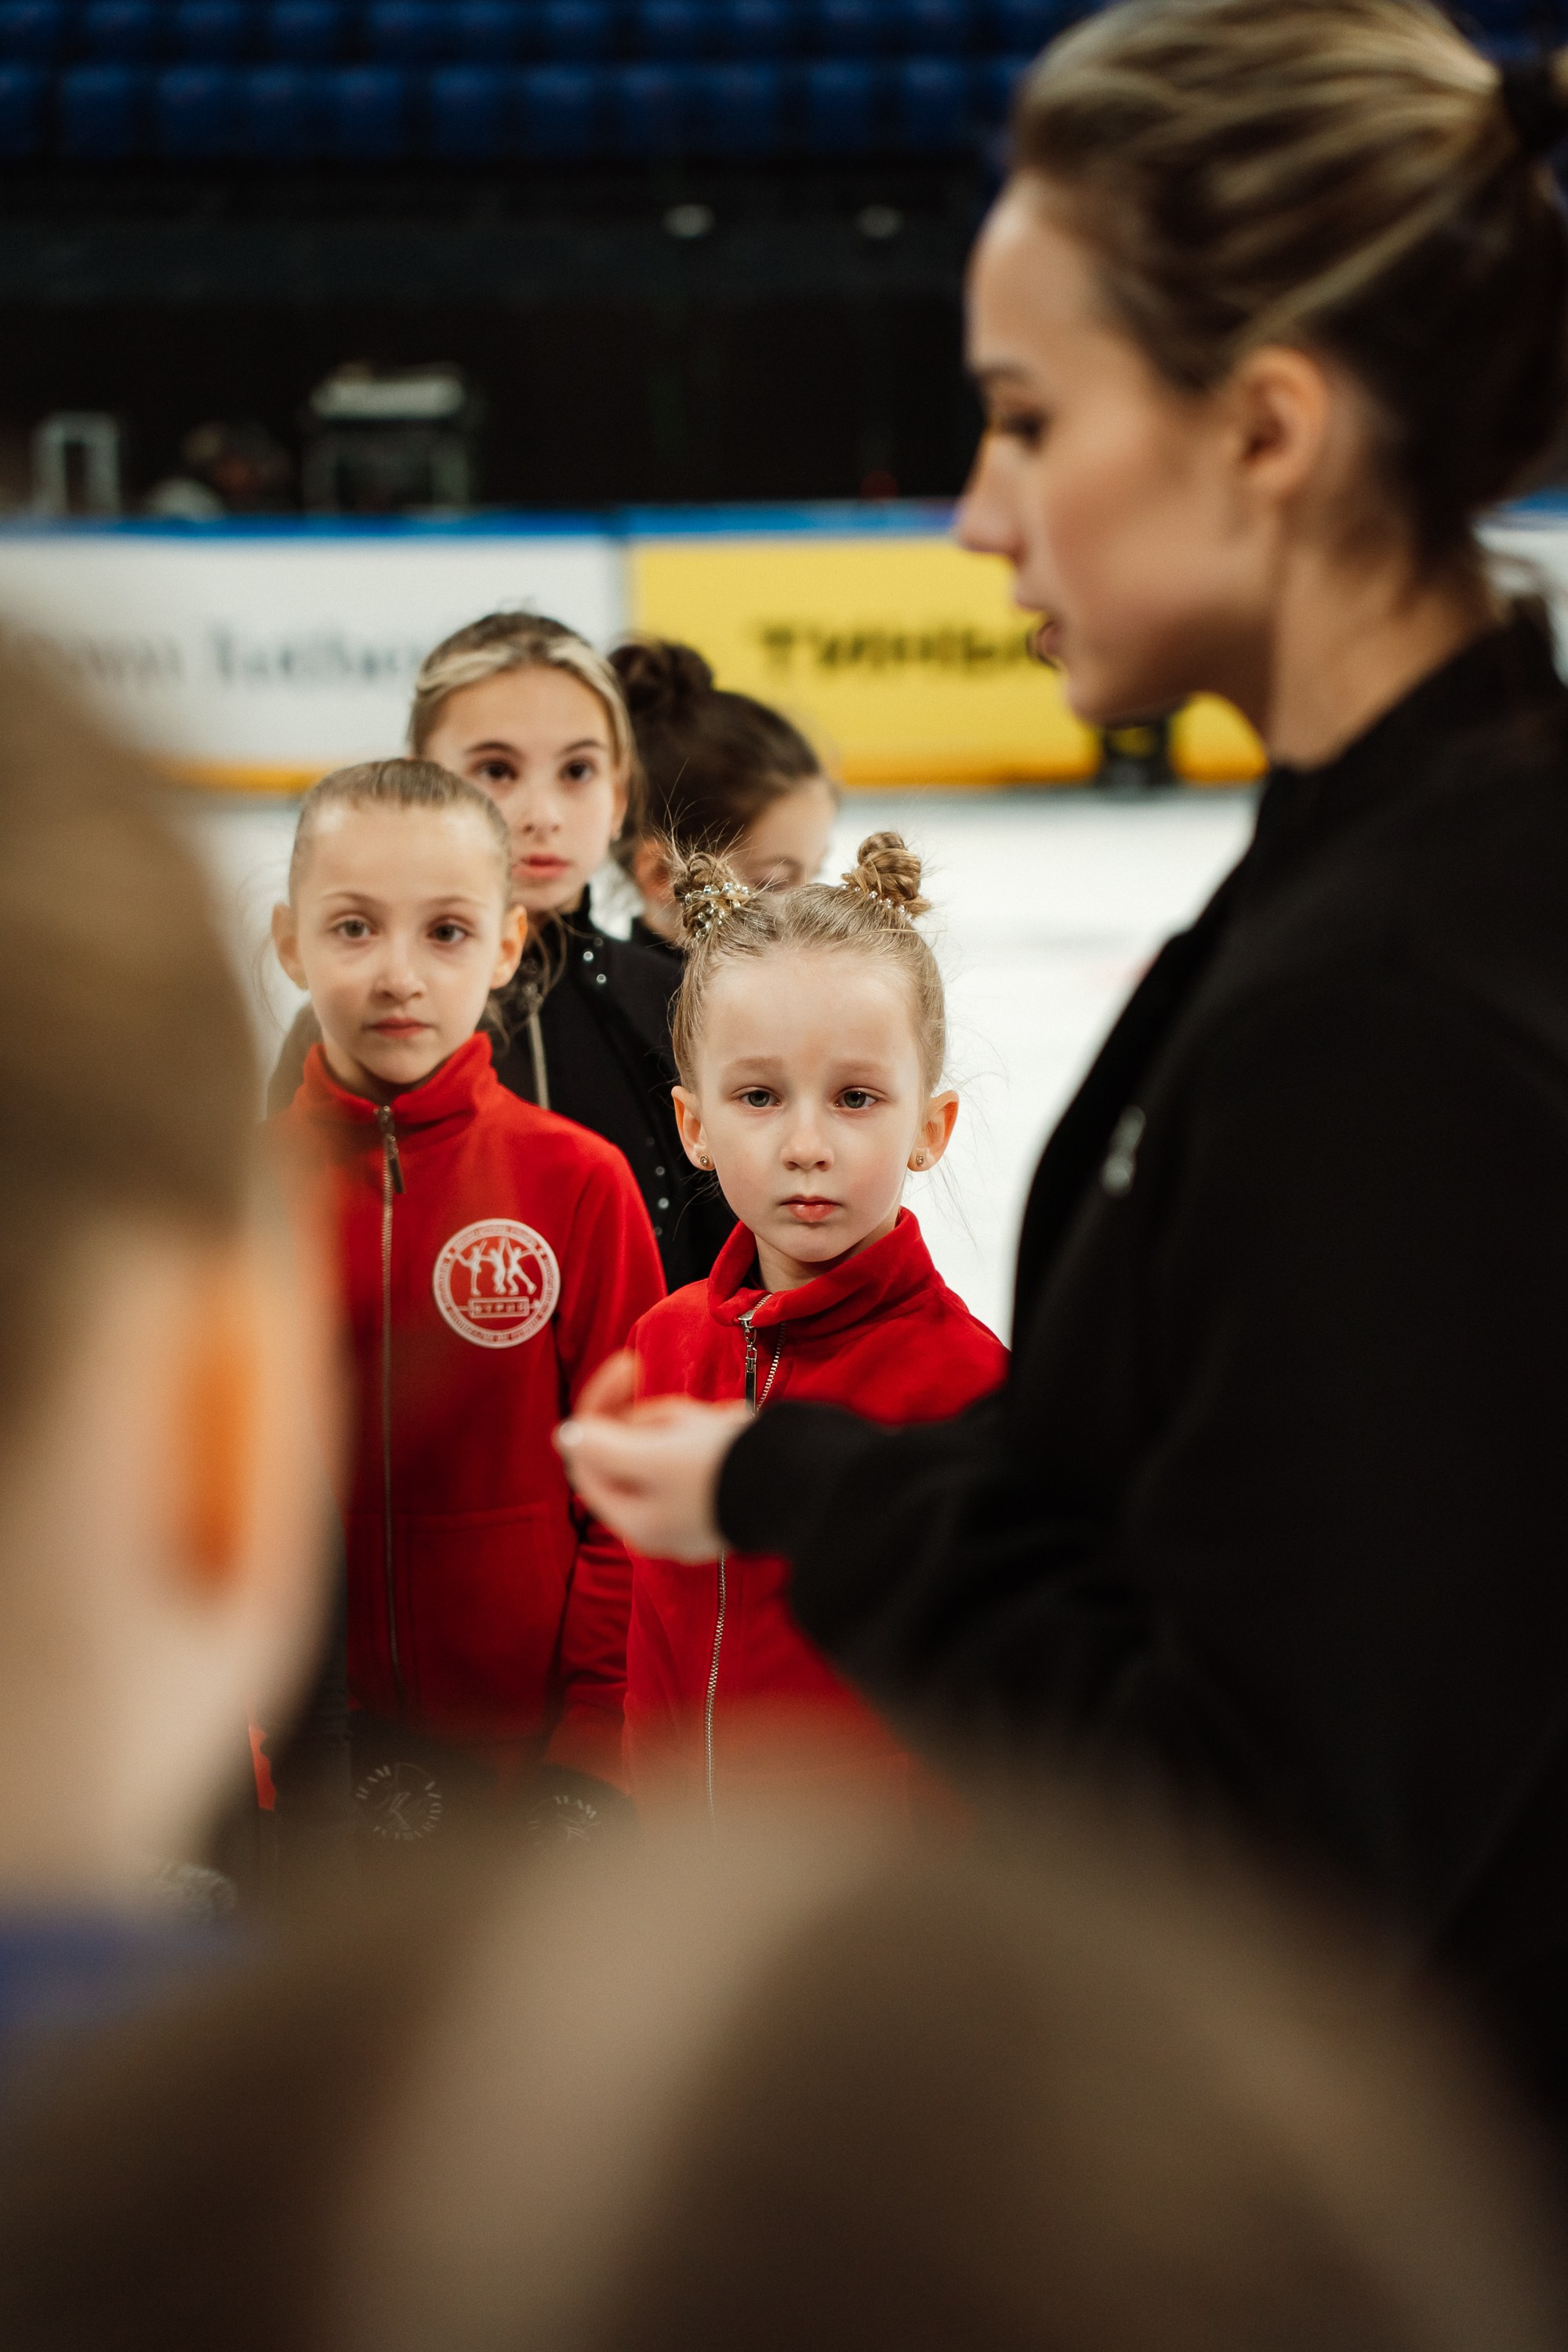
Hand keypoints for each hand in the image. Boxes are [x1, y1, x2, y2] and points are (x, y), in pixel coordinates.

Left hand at [556, 1365, 749, 1561]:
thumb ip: (602, 1447)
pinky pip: (705, 1449)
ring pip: (671, 1444)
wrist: (812, 1482)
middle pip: (631, 1449)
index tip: (630, 1363)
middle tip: (692, 1412)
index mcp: (635, 1520)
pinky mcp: (726, 1495)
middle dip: (659, 1417)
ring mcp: (694, 1510)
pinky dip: (716, 1430)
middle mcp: (660, 1522)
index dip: (599, 1404)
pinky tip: (737, 1429)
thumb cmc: (728, 1469)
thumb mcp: (653, 1456)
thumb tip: (568, 1435)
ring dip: (690, 1421)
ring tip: (722, 1423)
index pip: (587, 1455)